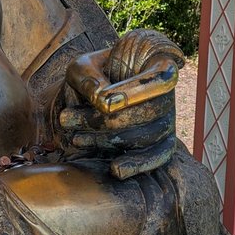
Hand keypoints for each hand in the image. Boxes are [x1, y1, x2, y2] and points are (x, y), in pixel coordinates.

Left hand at [59, 29, 184, 178]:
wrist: (93, 94)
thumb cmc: (91, 73)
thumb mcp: (81, 67)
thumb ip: (88, 77)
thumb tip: (103, 99)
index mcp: (157, 64)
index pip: (159, 78)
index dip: (133, 92)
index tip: (103, 102)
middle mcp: (168, 93)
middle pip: (149, 112)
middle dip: (106, 121)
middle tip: (66, 119)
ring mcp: (167, 119)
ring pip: (147, 136)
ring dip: (108, 140)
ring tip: (75, 138)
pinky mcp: (162, 142)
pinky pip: (159, 156)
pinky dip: (139, 165)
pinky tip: (115, 169)